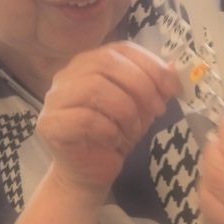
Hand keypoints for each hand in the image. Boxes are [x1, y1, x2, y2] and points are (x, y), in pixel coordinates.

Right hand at [37, 42, 179, 202]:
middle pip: (106, 63)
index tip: (173, 88)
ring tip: (133, 129)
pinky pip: (85, 118)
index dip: (151, 65)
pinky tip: (115, 140)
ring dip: (125, 110)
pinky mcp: (50, 124)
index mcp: (91, 63)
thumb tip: (173, 66)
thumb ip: (154, 86)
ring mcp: (55, 98)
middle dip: (141, 85)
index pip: (121, 49)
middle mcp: (68, 74)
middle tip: (158, 110)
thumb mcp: (142, 108)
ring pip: (94, 87)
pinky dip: (109, 129)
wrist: (90, 174)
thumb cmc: (114, 136)